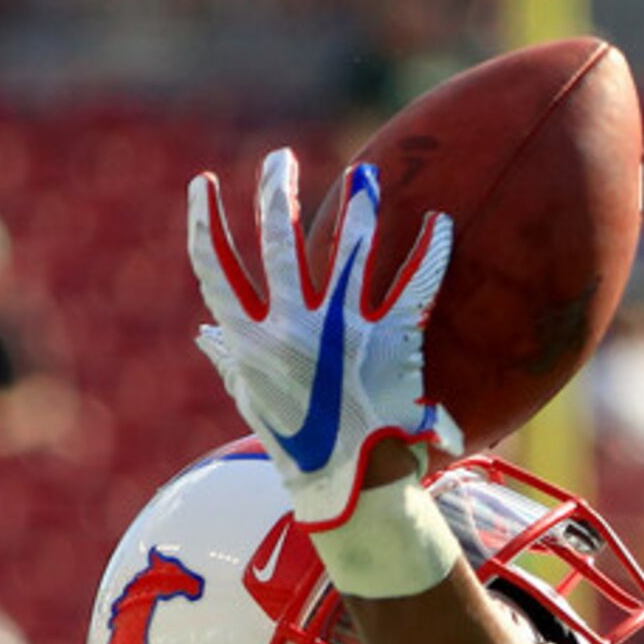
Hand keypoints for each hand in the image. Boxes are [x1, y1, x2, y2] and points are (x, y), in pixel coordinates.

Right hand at [186, 148, 460, 529]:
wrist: (350, 484)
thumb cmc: (300, 443)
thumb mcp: (254, 398)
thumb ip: (229, 360)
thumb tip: (202, 334)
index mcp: (252, 338)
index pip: (215, 270)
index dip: (206, 225)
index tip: (203, 186)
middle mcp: (292, 326)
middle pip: (275, 244)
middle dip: (275, 195)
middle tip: (279, 159)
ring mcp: (341, 329)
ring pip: (343, 252)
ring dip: (354, 208)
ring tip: (364, 173)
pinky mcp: (388, 341)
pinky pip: (412, 286)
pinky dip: (429, 254)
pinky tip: (440, 224)